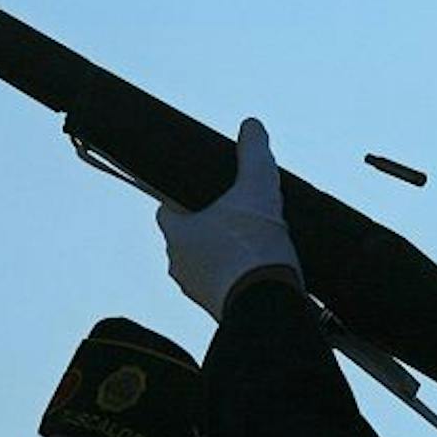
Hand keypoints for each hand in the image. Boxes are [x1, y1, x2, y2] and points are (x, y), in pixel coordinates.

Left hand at [156, 118, 303, 318]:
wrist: (269, 305)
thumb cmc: (253, 247)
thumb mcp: (258, 189)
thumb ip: (253, 155)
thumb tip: (250, 126)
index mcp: (175, 233)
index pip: (168, 207)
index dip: (187, 197)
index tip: (209, 192)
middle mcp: (178, 264)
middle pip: (189, 235)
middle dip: (212, 226)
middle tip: (242, 216)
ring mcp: (196, 291)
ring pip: (206, 263)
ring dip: (225, 254)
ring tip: (256, 243)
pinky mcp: (218, 310)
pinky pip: (223, 286)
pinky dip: (237, 277)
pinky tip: (262, 269)